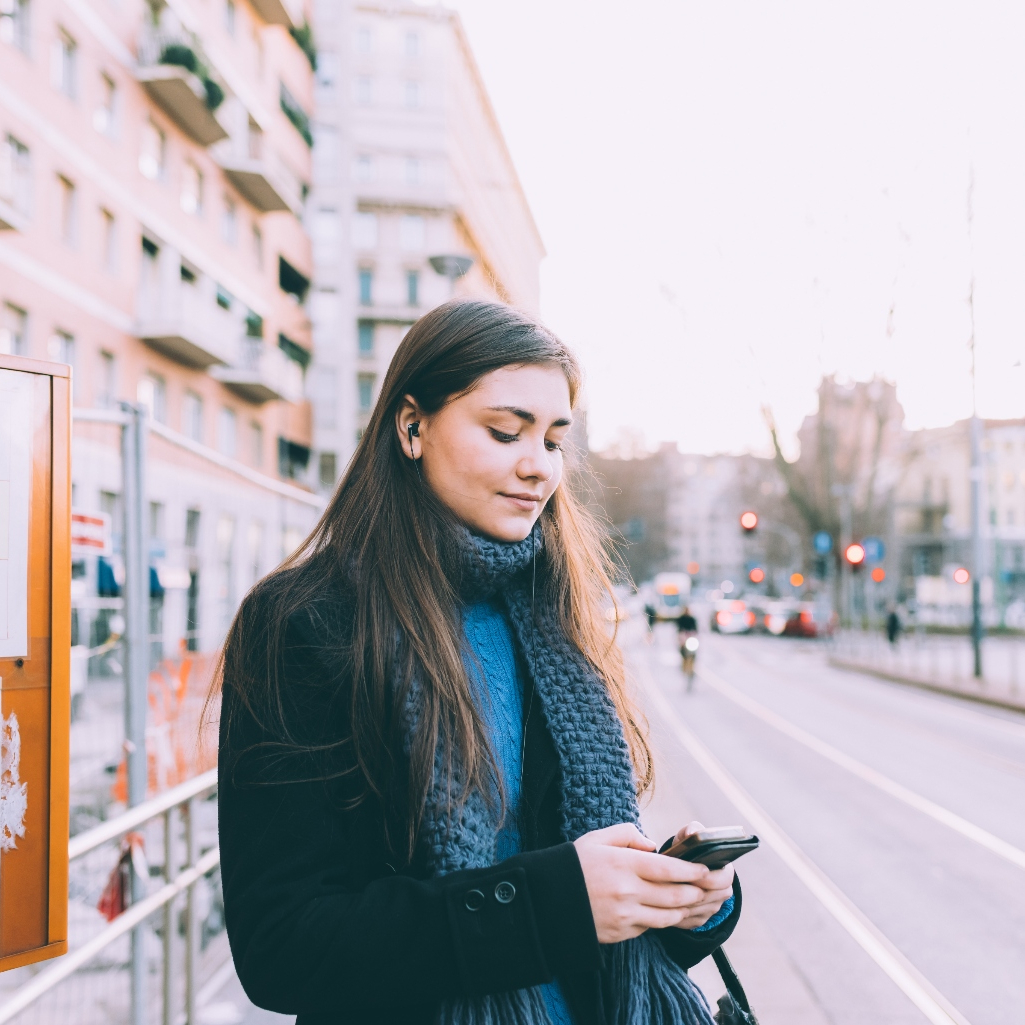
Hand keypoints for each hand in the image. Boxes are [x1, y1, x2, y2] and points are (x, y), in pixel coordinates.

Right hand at [573, 823, 719, 942]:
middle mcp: (628, 891)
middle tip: (712, 887)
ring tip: (698, 900)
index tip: (708, 869)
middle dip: (699, 891)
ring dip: (687, 909)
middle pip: (676, 895)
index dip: (693, 871)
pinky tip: (672, 913)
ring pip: (669, 916)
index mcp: (623, 864)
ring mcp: (625, 916)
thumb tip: (652, 845)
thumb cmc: (572, 865)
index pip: (669, 869)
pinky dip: (665, 920)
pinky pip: (651, 928)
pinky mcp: (621, 933)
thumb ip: (627, 834)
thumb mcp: (597, 838)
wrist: (545, 900)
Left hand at [667, 821, 734, 929]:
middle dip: (691, 892)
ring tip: (664, 894)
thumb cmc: (687, 850)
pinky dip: (675, 915)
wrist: (683, 867)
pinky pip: (688, 922)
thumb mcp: (690, 837)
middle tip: (673, 885)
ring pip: (697, 912)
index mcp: (725, 871)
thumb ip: (692, 830)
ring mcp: (712, 909)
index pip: (724, 879)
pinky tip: (662, 906)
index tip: (692, 874)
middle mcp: (722, 892)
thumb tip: (692, 832)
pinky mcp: (699, 920)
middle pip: (710, 898)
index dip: (708, 878)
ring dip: (681, 904)